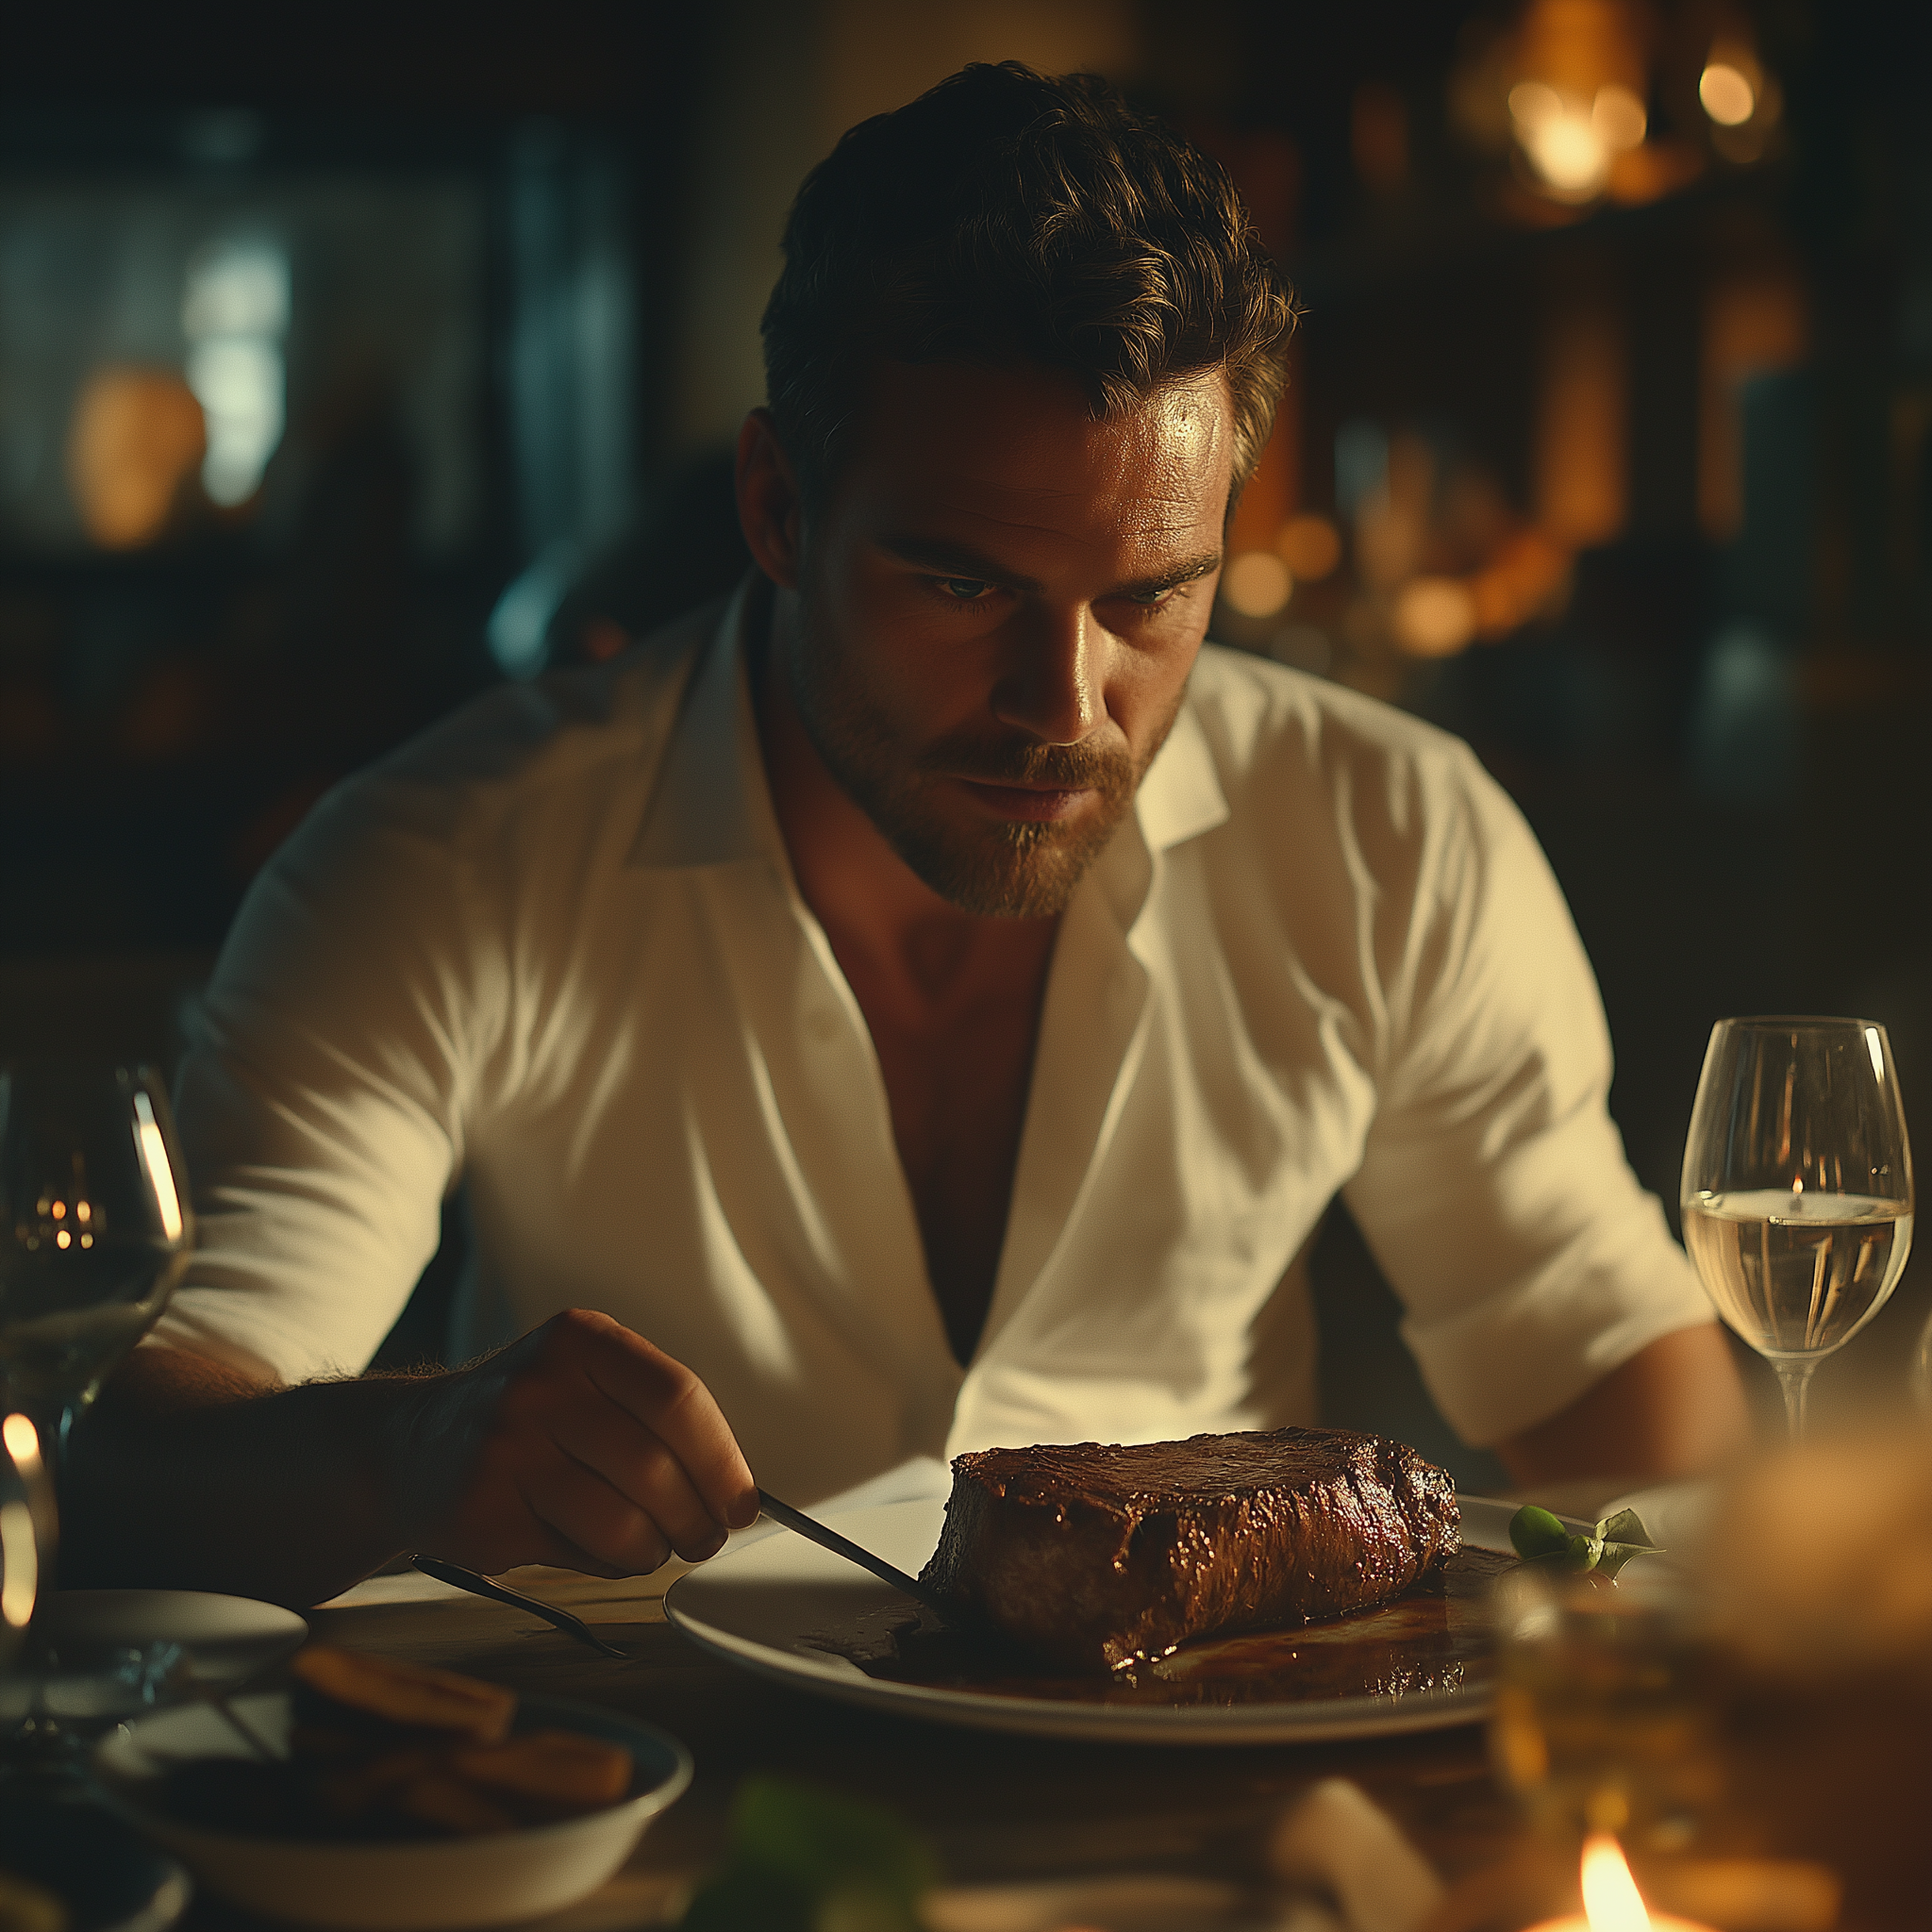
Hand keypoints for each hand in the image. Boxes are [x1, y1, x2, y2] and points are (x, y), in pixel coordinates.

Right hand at [393, 1309, 758, 1576]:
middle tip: (705, 1538)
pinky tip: (595, 1547)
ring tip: (651, 1547)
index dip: (723, 1460)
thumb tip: (735, 1491)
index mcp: (581, 1340)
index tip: (742, 1502)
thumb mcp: (587, 1377)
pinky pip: (577, 1556)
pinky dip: (605, 1564)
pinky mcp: (482, 1512)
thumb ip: (656, 1415)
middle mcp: (540, 1386)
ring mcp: (505, 1449)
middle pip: (655, 1468)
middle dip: (696, 1519)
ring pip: (620, 1524)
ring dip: (653, 1551)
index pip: (679, 1399)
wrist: (410, 1445)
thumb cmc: (528, 1418)